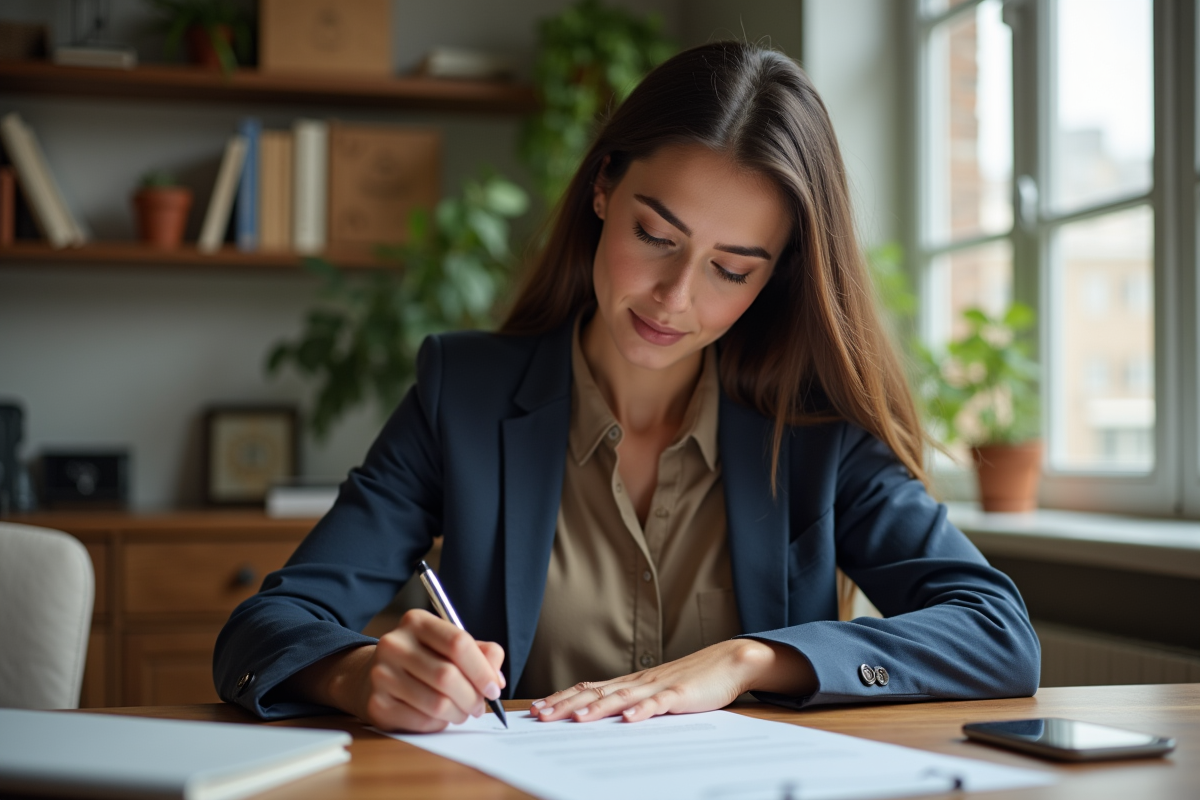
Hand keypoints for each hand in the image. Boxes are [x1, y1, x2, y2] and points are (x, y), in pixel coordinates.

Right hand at [296, 609, 505, 732]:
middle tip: (479, 707)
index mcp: (416, 622)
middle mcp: (394, 644)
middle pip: (448, 676)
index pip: (458, 642)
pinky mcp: (377, 704)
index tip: (494, 687)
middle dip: (472, 697)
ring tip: (461, 712)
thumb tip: (496, 679)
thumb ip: (481, 653)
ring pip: (437, 703)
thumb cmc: (422, 659)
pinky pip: (421, 721)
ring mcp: (382, 674)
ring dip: (458, 714)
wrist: (372, 676)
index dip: (482, 669)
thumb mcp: (449, 645)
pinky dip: (439, 724)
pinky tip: (438, 717)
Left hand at [529, 639, 814, 722]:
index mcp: (630, 683)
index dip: (562, 699)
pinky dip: (643, 711)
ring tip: (575, 719)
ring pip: (621, 697)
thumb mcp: (655, 692)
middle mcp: (638, 682)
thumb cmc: (691, 680)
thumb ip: (631, 702)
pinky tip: (629, 719)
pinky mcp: (680, 693)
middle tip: (540, 714)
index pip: (588, 689)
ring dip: (596, 708)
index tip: (537, 708)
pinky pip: (659, 703)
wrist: (727, 661)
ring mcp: (658, 686)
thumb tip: (603, 716)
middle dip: (566, 704)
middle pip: (596, 693)